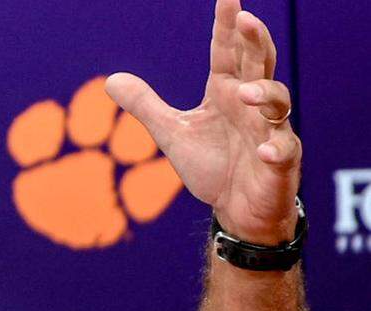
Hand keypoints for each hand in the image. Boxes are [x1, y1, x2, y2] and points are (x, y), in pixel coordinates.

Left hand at [105, 0, 300, 244]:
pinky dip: (274, 149)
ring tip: (244, 93)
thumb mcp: (172, 133)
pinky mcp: (280, 162)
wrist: (237, 210)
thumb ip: (146, 105)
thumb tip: (110, 79)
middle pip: (258, 65)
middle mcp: (251, 105)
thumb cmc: (212, 166)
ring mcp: (270, 131)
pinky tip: (263, 151)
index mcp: (225, 92)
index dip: (226, 26)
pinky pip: (282, 151)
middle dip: (255, 41)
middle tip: (246, 19)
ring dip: (263, 94)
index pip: (227, 53)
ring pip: (276, 102)